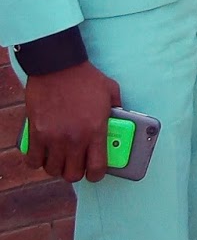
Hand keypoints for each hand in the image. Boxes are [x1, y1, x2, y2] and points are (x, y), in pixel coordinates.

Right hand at [23, 61, 120, 183]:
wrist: (58, 65)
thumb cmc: (85, 77)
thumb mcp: (111, 90)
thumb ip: (118, 107)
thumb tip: (120, 117)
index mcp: (95, 130)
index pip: (97, 168)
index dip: (96, 174)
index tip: (94, 171)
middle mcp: (75, 138)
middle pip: (73, 174)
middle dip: (75, 172)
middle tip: (75, 163)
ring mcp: (54, 137)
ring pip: (53, 170)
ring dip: (56, 166)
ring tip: (59, 157)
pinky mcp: (36, 133)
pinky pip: (33, 160)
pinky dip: (36, 160)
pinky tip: (41, 153)